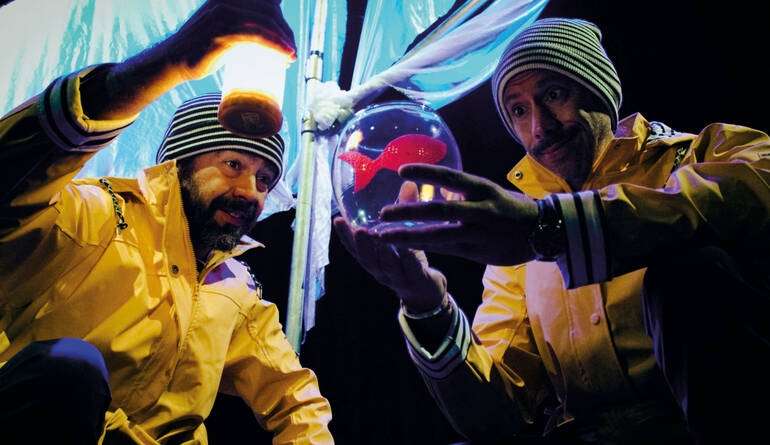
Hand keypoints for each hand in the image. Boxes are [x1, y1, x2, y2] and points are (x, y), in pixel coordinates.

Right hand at [82, 0, 295, 119]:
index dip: (281, 21)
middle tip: (292, 52)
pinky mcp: (221, 33)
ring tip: (291, 56)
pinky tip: (286, 55)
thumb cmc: (203, 50)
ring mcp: (223, 16)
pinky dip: (275, 46)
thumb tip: (268, 33)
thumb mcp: (225, 31)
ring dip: (284, 40)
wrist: (174, 62)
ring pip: (265, 22)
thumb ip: (243, 27)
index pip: (266, 3)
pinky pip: (256, 36)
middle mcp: (226, 2)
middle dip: (286, 32)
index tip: (289, 41)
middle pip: (269, 11)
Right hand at [333, 217, 446, 312]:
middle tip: (358, 230)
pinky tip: (409, 250)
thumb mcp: (405, 237)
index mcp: (373, 259)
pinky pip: (411, 272)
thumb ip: (403, 213)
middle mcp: (381, 270)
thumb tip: (408, 184)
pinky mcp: (416, 282)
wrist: (426, 293)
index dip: (345, 236)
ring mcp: (398, 278)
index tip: (337, 220)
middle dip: (361, 245)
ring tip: (379, 239)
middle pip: (367, 259)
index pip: (354, 248)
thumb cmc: (409, 261)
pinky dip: (409, 261)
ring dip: (382, 254)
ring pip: (387, 267)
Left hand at [375, 164, 539, 265]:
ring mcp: (479, 233)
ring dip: (409, 236)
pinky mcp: (479, 252)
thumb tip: (438, 187)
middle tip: (382, 213)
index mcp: (483, 189)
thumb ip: (463, 193)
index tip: (401, 170)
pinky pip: (446, 249)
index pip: (450, 177)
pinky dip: (424, 247)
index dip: (426, 173)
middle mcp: (480, 210)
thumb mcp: (490, 192)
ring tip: (384, 235)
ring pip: (438, 236)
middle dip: (408, 212)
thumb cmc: (512, 208)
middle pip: (438, 211)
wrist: (544, 231)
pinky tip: (405, 247)